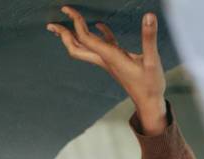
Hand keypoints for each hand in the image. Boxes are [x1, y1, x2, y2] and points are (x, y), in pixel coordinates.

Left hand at [47, 7, 166, 134]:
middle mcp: (105, 60)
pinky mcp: (116, 62)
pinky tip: (98, 24)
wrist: (149, 103)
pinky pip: (103, 45)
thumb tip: (149, 16)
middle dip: (63, 35)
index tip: (67, 9)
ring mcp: (109, 61)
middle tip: (51, 24)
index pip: (86, 38)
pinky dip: (98, 34)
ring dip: (74, 36)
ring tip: (64, 24)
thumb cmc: (150, 85)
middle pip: (77, 48)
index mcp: (111, 57)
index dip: (76, 22)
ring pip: (86, 48)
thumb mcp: (152, 61)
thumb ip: (149, 37)